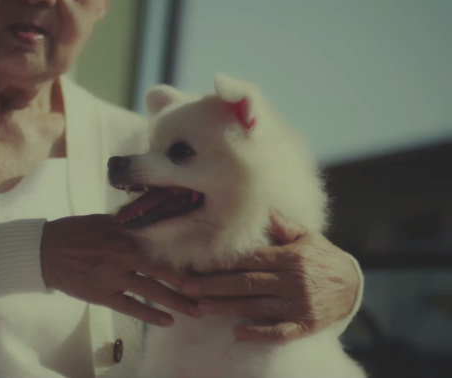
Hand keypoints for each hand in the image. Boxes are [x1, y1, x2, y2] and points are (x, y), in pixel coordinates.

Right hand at [41, 214, 198, 326]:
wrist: (45, 250)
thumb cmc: (75, 231)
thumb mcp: (104, 219)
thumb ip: (129, 222)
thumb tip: (153, 213)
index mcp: (125, 232)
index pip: (162, 242)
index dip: (185, 251)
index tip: (207, 258)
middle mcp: (123, 254)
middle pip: (163, 269)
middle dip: (188, 281)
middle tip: (211, 289)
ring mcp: (113, 275)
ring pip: (152, 290)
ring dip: (176, 301)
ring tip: (197, 310)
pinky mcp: (103, 294)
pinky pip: (131, 306)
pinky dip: (150, 315)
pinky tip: (168, 321)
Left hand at [182, 212, 359, 341]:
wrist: (353, 285)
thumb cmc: (321, 256)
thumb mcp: (306, 236)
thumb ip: (281, 224)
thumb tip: (257, 207)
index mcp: (292, 257)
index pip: (251, 259)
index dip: (223, 262)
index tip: (197, 263)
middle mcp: (295, 281)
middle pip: (248, 283)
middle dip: (214, 285)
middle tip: (187, 287)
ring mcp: (300, 305)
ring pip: (257, 307)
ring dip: (227, 308)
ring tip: (200, 307)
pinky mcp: (306, 325)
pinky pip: (280, 332)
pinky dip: (259, 333)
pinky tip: (238, 333)